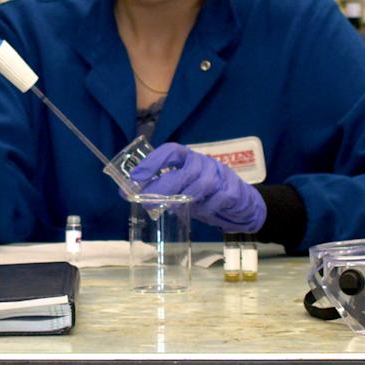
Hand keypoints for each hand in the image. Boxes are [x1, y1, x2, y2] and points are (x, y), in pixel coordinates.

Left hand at [129, 142, 266, 234]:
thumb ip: (160, 189)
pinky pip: (215, 200)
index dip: (153, 161)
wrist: (238, 203)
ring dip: (185, 197)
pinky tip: (200, 212)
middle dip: (164, 186)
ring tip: (172, 207)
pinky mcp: (232, 191)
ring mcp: (220, 175)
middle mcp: (203, 162)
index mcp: (188, 158)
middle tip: (147, 201)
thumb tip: (126, 193)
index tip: (136, 177)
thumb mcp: (181, 188)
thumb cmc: (204, 194)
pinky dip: (205, 208)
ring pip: (201, 183)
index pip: (171, 151)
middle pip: (185, 170)